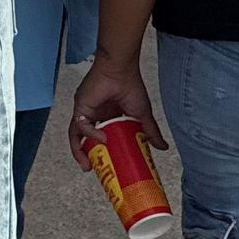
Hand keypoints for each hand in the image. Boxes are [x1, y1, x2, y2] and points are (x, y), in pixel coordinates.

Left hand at [68, 54, 167, 168]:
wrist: (121, 68)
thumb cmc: (131, 86)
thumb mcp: (142, 114)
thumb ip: (151, 132)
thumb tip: (163, 148)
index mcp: (106, 117)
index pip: (97, 138)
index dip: (99, 153)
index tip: (105, 168)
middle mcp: (93, 114)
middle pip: (82, 139)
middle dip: (84, 156)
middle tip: (93, 171)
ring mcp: (86, 110)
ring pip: (75, 134)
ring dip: (78, 151)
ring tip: (87, 166)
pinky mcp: (81, 105)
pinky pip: (80, 124)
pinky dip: (90, 133)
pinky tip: (102, 138)